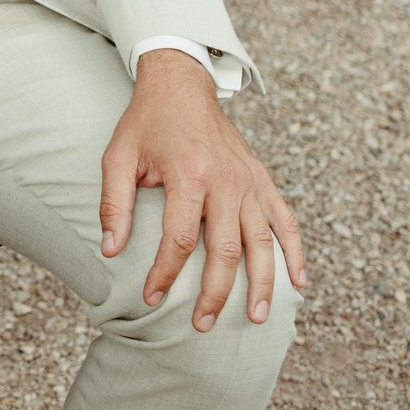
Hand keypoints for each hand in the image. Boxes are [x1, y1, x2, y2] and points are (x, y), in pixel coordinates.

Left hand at [101, 51, 306, 329]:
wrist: (181, 86)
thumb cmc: (147, 123)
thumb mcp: (118, 157)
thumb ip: (114, 204)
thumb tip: (110, 250)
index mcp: (188, 174)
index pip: (180, 239)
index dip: (166, 273)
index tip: (153, 297)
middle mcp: (225, 180)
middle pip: (226, 249)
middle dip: (216, 292)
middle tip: (203, 324)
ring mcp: (250, 181)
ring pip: (263, 242)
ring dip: (262, 283)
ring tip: (256, 318)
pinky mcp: (263, 180)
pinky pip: (286, 221)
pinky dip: (295, 252)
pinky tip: (298, 282)